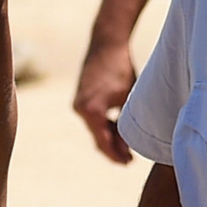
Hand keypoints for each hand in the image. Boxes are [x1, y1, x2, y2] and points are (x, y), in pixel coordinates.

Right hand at [72, 42, 135, 163]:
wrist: (107, 44)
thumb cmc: (122, 69)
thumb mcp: (129, 98)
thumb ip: (127, 124)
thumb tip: (128, 148)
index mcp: (91, 111)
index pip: (103, 142)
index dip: (116, 155)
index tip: (129, 163)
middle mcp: (79, 109)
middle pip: (97, 138)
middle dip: (113, 149)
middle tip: (129, 159)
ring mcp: (77, 103)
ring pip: (94, 129)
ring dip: (108, 137)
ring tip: (126, 144)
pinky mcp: (80, 98)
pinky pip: (91, 119)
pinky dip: (103, 125)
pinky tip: (116, 128)